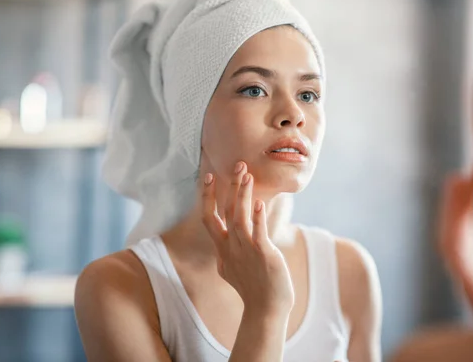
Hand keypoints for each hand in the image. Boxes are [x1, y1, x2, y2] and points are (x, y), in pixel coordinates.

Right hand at [201, 161, 294, 318]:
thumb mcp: (231, 269)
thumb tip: (222, 245)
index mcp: (223, 248)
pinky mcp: (263, 255)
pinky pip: (258, 233)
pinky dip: (257, 218)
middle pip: (225, 211)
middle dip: (229, 186)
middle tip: (238, 164)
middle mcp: (230, 247)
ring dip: (242, 195)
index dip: (207, 196)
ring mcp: (245, 251)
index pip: (209, 216)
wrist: (265, 310)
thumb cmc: (252, 289)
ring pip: (239, 217)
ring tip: (247, 174)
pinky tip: (258, 204)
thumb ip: (226, 253)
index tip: (208, 176)